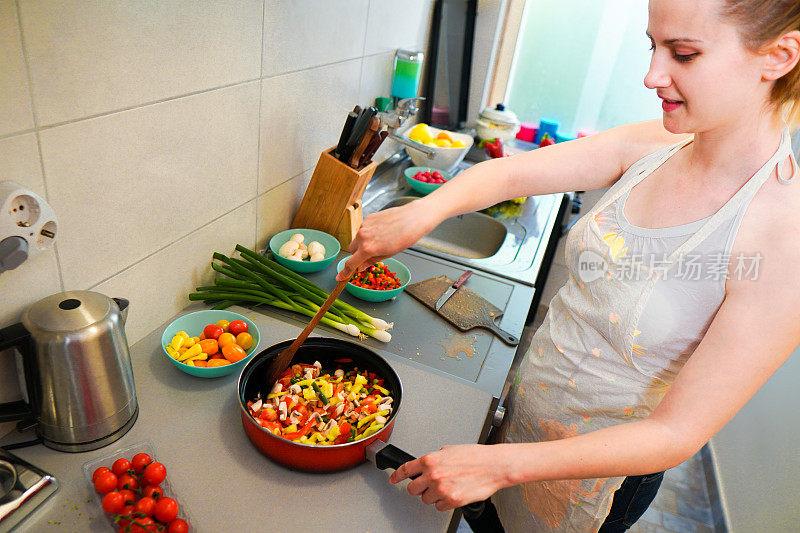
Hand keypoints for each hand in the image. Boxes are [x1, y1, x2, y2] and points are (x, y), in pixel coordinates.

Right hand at [336, 200, 438, 280]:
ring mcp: (364, 226)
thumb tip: (361, 266)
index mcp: (368, 248)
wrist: (413, 218)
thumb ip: (371, 261)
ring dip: (364, 243)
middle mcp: (363, 236)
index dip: (344, 272)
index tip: (340, 277)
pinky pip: (364, 229)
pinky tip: (382, 231)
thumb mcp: (388, 254)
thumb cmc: (405, 237)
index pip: (351, 263)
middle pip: (352, 249)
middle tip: (370, 254)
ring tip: (381, 240)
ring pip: (357, 239)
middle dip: (357, 254)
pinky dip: (369, 233)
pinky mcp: (368, 218)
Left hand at [389, 444, 508, 510]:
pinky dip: (444, 502)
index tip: (393, 479)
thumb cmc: (476, 456)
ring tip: (447, 486)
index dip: (397, 476)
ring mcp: (441, 489)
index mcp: (431, 460)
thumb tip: (427, 465)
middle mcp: (433, 474)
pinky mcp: (451, 501)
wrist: (494, 466)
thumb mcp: (449, 450)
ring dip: (433, 495)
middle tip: (428, 485)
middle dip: (419, 487)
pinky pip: (439, 506)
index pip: (406, 469)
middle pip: (413, 488)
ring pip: (425, 499)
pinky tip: (453, 492)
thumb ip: (434, 458)